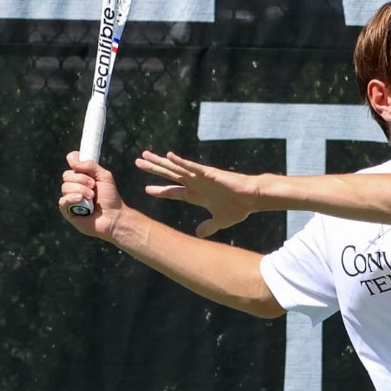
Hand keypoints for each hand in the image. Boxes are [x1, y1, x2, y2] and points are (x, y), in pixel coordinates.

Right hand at [57, 152, 127, 238]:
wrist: (113, 217)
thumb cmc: (110, 197)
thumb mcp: (104, 176)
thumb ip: (90, 165)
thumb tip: (71, 159)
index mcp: (82, 176)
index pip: (71, 163)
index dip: (74, 160)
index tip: (81, 165)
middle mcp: (74, 186)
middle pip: (67, 175)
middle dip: (81, 179)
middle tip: (93, 186)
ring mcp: (70, 198)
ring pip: (65, 187)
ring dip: (80, 190)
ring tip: (92, 197)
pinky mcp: (67, 211)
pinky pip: (63, 201)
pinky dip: (72, 198)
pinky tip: (81, 200)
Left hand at [134, 150, 263, 236]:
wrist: (252, 198)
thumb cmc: (238, 207)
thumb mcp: (219, 221)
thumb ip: (208, 227)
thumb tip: (198, 234)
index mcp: (196, 195)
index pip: (174, 192)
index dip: (161, 191)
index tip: (148, 189)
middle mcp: (195, 183)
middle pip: (169, 175)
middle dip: (154, 169)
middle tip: (138, 162)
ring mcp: (200, 177)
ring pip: (175, 168)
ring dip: (160, 162)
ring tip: (145, 155)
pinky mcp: (209, 173)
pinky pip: (192, 166)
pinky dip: (181, 161)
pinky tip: (169, 156)